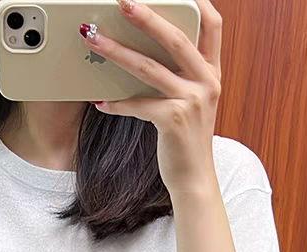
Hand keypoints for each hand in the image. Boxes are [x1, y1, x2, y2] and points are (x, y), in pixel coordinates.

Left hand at [79, 0, 222, 193]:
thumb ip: (180, 75)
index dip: (198, 0)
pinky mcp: (174, 121)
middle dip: (146, 17)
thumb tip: (144, 51)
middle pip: (175, 38)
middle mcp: (206, 82)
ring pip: (149, 68)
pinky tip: (100, 101)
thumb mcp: (192, 101)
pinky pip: (138, 104)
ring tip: (93, 39)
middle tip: (122, 1)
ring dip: (116, 51)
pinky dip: (116, 102)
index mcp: (212, 72)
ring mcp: (192, 100)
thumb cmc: (186, 140)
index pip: (212, 24)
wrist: (195, 179)